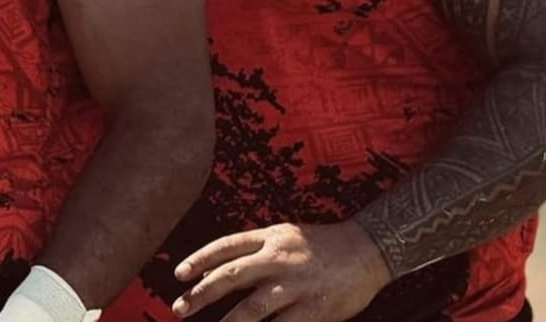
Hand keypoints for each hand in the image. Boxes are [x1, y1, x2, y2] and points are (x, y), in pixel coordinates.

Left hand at [171, 220, 390, 321]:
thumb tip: (220, 270)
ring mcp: (295, 284)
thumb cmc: (321, 245)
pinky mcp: (313, 309)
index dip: (200, 259)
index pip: (226, 246)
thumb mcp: (285, 235)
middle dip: (202, 293)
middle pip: (232, 275)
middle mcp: (278, 257)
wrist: (367, 249)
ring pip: (253, 307)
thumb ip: (256, 251)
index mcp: (270, 236)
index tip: (178, 274)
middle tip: (179, 308)